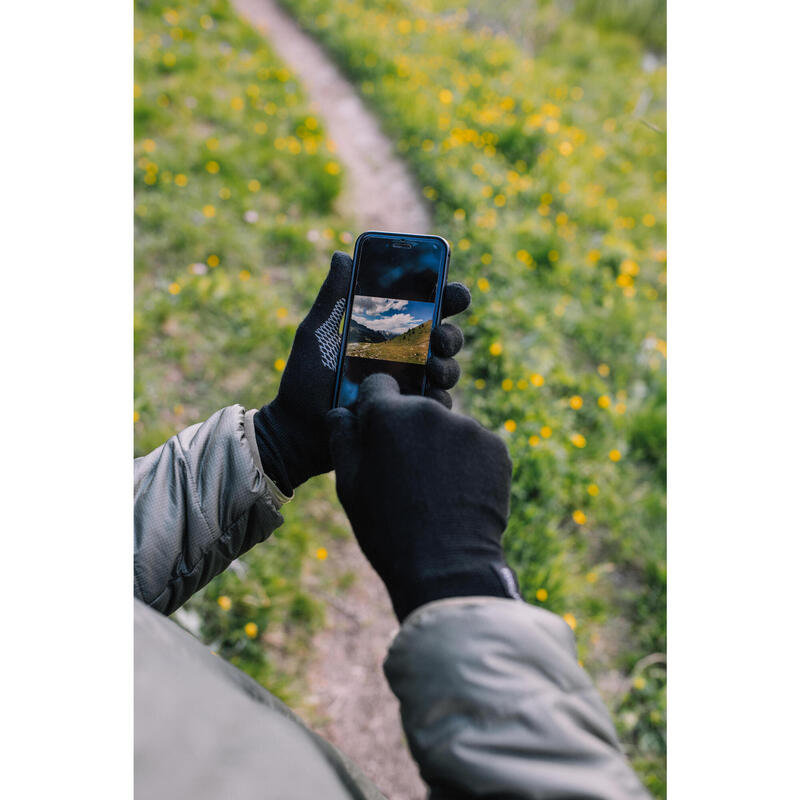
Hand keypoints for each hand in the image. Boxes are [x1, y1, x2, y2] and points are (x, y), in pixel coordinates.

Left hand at [254, 251, 470, 494]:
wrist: (296, 429)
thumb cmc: (304, 379)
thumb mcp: (316, 333)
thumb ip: (331, 297)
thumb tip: (343, 255)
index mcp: (389, 332)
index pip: (428, 307)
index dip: (447, 295)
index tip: (452, 289)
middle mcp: (406, 357)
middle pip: (447, 338)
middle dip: (452, 333)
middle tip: (438, 335)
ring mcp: (410, 387)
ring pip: (448, 371)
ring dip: (448, 365)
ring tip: (431, 366)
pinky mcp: (408, 415)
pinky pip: (436, 406)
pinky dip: (437, 399)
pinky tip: (426, 395)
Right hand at [326, 373, 518, 620]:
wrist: (446, 567)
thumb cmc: (388, 528)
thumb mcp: (349, 485)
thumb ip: (343, 438)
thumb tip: (342, 412)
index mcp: (389, 414)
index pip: (378, 385)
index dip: (373, 407)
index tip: (375, 432)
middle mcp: (431, 411)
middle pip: (414, 408)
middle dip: (406, 430)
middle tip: (404, 473)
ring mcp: (468, 428)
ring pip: (445, 427)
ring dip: (438, 446)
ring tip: (433, 489)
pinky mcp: (496, 447)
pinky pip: (473, 444)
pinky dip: (466, 461)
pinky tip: (457, 492)